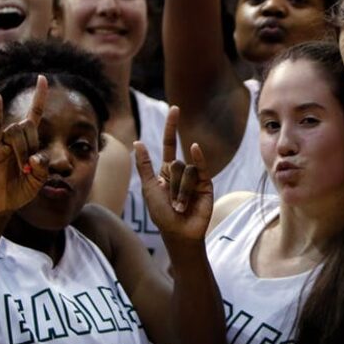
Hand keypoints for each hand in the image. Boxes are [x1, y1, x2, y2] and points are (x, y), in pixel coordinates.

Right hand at [0, 76, 48, 214]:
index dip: (38, 97)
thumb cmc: (20, 191)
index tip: (42, 78)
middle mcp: (17, 138)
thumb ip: (42, 167)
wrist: (3, 203)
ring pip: (17, 131)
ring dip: (23, 150)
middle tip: (29, 167)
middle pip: (29, 127)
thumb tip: (35, 155)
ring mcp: (4, 142)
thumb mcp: (39, 180)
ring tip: (21, 168)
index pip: (34, 115)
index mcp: (30, 142)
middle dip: (33, 145)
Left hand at [135, 106, 212, 239]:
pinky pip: (200, 167)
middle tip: (171, 203)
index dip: (171, 127)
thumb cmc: (161, 214)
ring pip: (186, 169)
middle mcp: (181, 172)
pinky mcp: (206, 184)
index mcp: (166, 171)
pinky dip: (198, 157)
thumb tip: (138, 142)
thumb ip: (145, 165)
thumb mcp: (148, 188)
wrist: (180, 233)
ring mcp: (195, 177)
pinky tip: (194, 148)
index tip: (175, 109)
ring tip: (180, 207)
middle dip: (171, 184)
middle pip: (175, 162)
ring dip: (180, 190)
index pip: (170, 143)